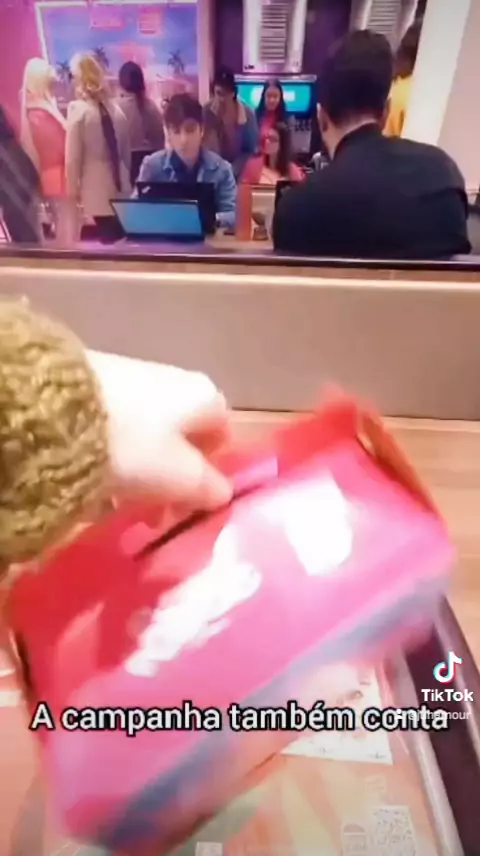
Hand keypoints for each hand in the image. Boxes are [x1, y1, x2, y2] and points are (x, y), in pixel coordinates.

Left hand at [88, 352, 232, 510]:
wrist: (56, 410)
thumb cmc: (134, 446)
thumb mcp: (179, 478)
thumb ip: (207, 487)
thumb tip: (221, 492)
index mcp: (204, 395)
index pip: (222, 433)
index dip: (211, 469)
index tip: (191, 501)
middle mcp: (173, 378)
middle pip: (180, 435)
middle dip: (170, 477)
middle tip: (153, 513)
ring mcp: (130, 377)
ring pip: (145, 434)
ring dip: (139, 470)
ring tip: (116, 503)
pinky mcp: (91, 383)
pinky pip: (113, 427)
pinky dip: (110, 454)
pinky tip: (91, 480)